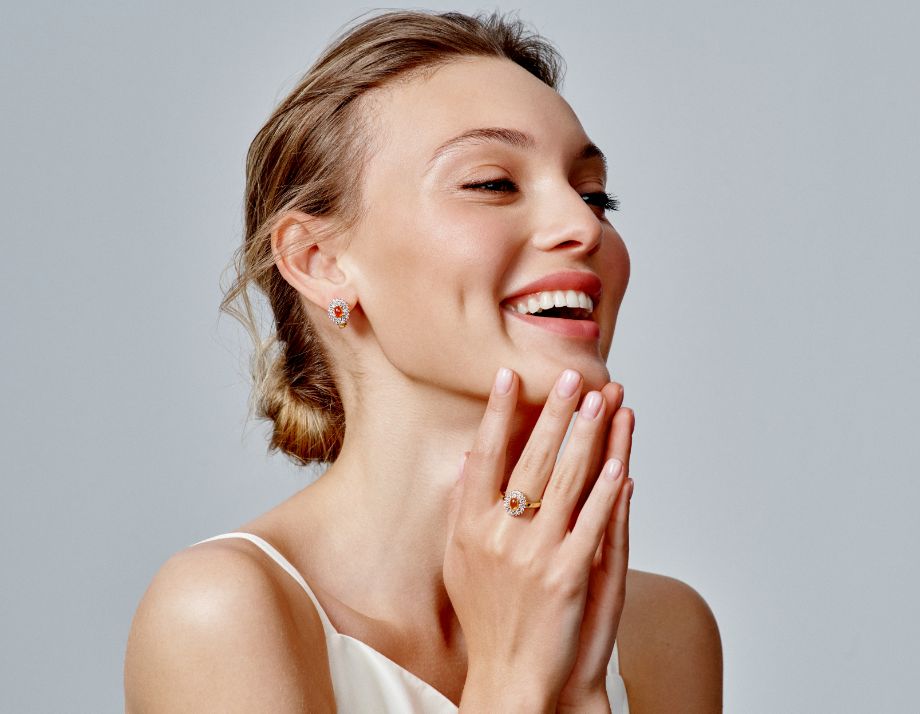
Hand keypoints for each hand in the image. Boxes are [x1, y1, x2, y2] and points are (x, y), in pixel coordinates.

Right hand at [444, 367, 628, 710]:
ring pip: (567, 482)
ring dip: (588, 438)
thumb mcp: (458, 560)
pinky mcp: (570, 576)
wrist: (508, 674)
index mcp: (470, 527)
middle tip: (572, 377)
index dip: (498, 415)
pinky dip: (607, 491)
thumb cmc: (484, 615)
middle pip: (532, 461)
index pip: (485, 457)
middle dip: (555, 414)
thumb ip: (462, 508)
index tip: (507, 377)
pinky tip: (621, 462)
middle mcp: (501, 535)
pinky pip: (593, 524)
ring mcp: (537, 555)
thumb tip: (469, 460)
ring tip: (602, 402)